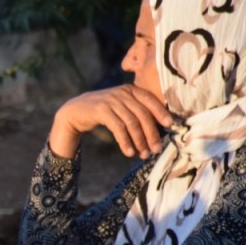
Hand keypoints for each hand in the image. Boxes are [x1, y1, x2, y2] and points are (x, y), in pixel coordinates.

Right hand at [48, 84, 173, 159]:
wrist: (75, 112)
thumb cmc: (103, 112)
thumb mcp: (121, 107)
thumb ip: (136, 111)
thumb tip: (158, 127)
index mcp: (131, 89)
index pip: (151, 101)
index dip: (161, 113)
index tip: (170, 126)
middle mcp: (123, 93)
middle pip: (143, 114)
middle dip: (151, 134)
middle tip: (155, 150)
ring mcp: (111, 101)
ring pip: (132, 123)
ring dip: (139, 141)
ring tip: (143, 154)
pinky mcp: (101, 110)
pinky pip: (118, 128)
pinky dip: (125, 142)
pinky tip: (129, 152)